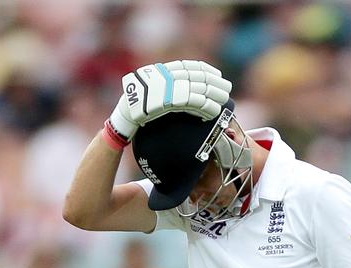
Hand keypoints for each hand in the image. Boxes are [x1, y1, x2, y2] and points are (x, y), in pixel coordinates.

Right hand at [109, 60, 231, 141]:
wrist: (123, 118)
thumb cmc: (137, 108)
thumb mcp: (151, 90)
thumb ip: (166, 85)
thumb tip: (185, 86)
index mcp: (161, 71)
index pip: (187, 66)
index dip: (204, 69)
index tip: (216, 73)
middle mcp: (164, 77)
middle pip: (195, 76)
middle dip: (213, 82)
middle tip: (227, 87)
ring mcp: (165, 88)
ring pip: (196, 89)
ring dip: (213, 94)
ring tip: (224, 100)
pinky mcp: (166, 102)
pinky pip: (191, 102)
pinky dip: (204, 106)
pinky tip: (213, 110)